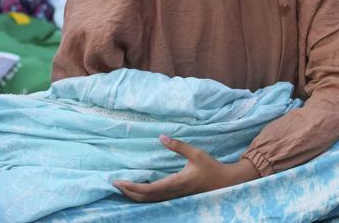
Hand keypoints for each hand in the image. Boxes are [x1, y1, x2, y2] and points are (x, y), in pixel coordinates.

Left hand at [114, 136, 259, 202]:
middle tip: (115, 185)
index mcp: (176, 182)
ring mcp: (174, 196)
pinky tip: (139, 191)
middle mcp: (172, 192)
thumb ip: (178, 146)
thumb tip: (162, 137)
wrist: (224, 182)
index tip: (119, 182)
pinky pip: (155, 199)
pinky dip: (143, 196)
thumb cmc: (210, 167)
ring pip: (149, 201)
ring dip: (134, 196)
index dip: (132, 187)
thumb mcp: (196, 153)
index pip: (148, 189)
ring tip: (122, 188)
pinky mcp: (175, 196)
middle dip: (128, 193)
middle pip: (144, 198)